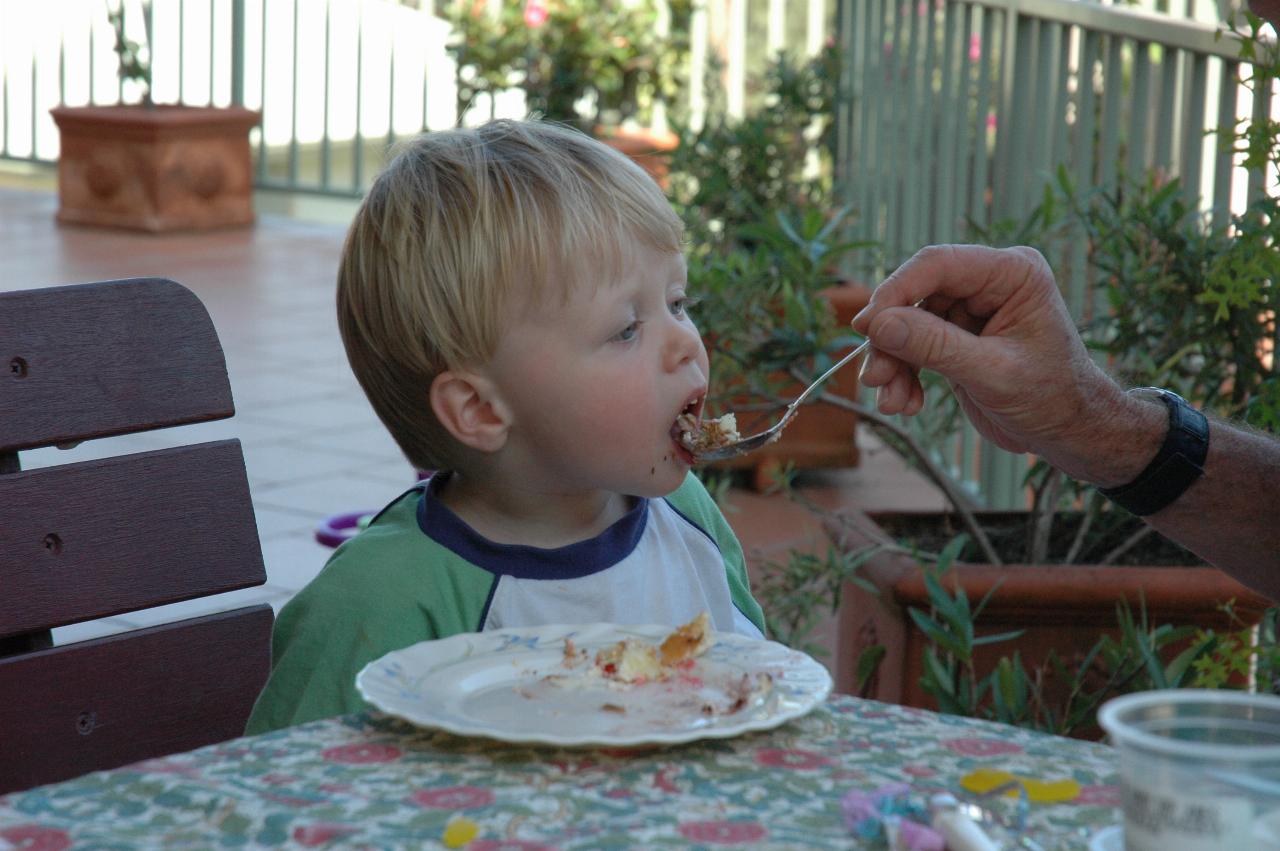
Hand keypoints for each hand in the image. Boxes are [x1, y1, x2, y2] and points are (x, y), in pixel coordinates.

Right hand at [851, 244, 1148, 484]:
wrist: (1069, 433)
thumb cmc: (1051, 399)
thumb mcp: (992, 374)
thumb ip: (934, 347)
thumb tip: (876, 325)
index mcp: (1012, 272)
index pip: (937, 264)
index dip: (895, 291)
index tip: (865, 327)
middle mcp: (988, 283)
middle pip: (915, 296)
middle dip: (891, 340)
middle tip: (875, 379)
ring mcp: (970, 310)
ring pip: (906, 324)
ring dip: (893, 364)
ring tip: (892, 402)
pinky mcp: (955, 337)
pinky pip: (912, 346)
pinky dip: (903, 375)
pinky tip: (907, 403)